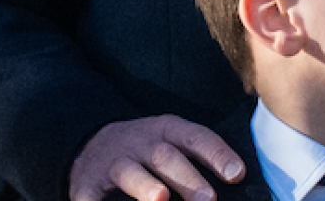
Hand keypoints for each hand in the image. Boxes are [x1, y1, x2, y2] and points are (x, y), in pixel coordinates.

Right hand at [69, 116, 244, 200]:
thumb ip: (199, 158)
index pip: (196, 138)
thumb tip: (235, 181)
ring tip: (161, 199)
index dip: (217, 155)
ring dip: (146, 187)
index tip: (238, 174)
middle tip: (208, 199)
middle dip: (188, 178)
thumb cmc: (148, 151)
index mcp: (167, 130)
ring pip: (130, 172)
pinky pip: (92, 197)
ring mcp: (112, 163)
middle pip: (166, 157)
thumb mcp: (173, 142)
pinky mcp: (86, 185)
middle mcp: (140, 143)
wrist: (92, 145)